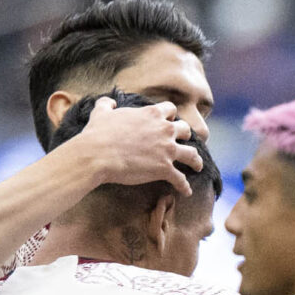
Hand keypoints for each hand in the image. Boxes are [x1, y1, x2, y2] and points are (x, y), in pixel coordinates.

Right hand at [63, 95, 205, 190]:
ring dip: (196, 160)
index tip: (170, 121)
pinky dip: (185, 186)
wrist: (97, 155)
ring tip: (197, 166)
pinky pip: (181, 179)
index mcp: (152, 114)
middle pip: (185, 129)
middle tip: (184, 142)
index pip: (170, 109)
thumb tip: (108, 102)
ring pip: (192, 154)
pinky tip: (187, 191)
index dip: (170, 116)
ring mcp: (167, 150)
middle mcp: (164, 129)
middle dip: (185, 136)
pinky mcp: (165, 169)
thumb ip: (106, 105)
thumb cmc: (98, 134)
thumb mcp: (101, 113)